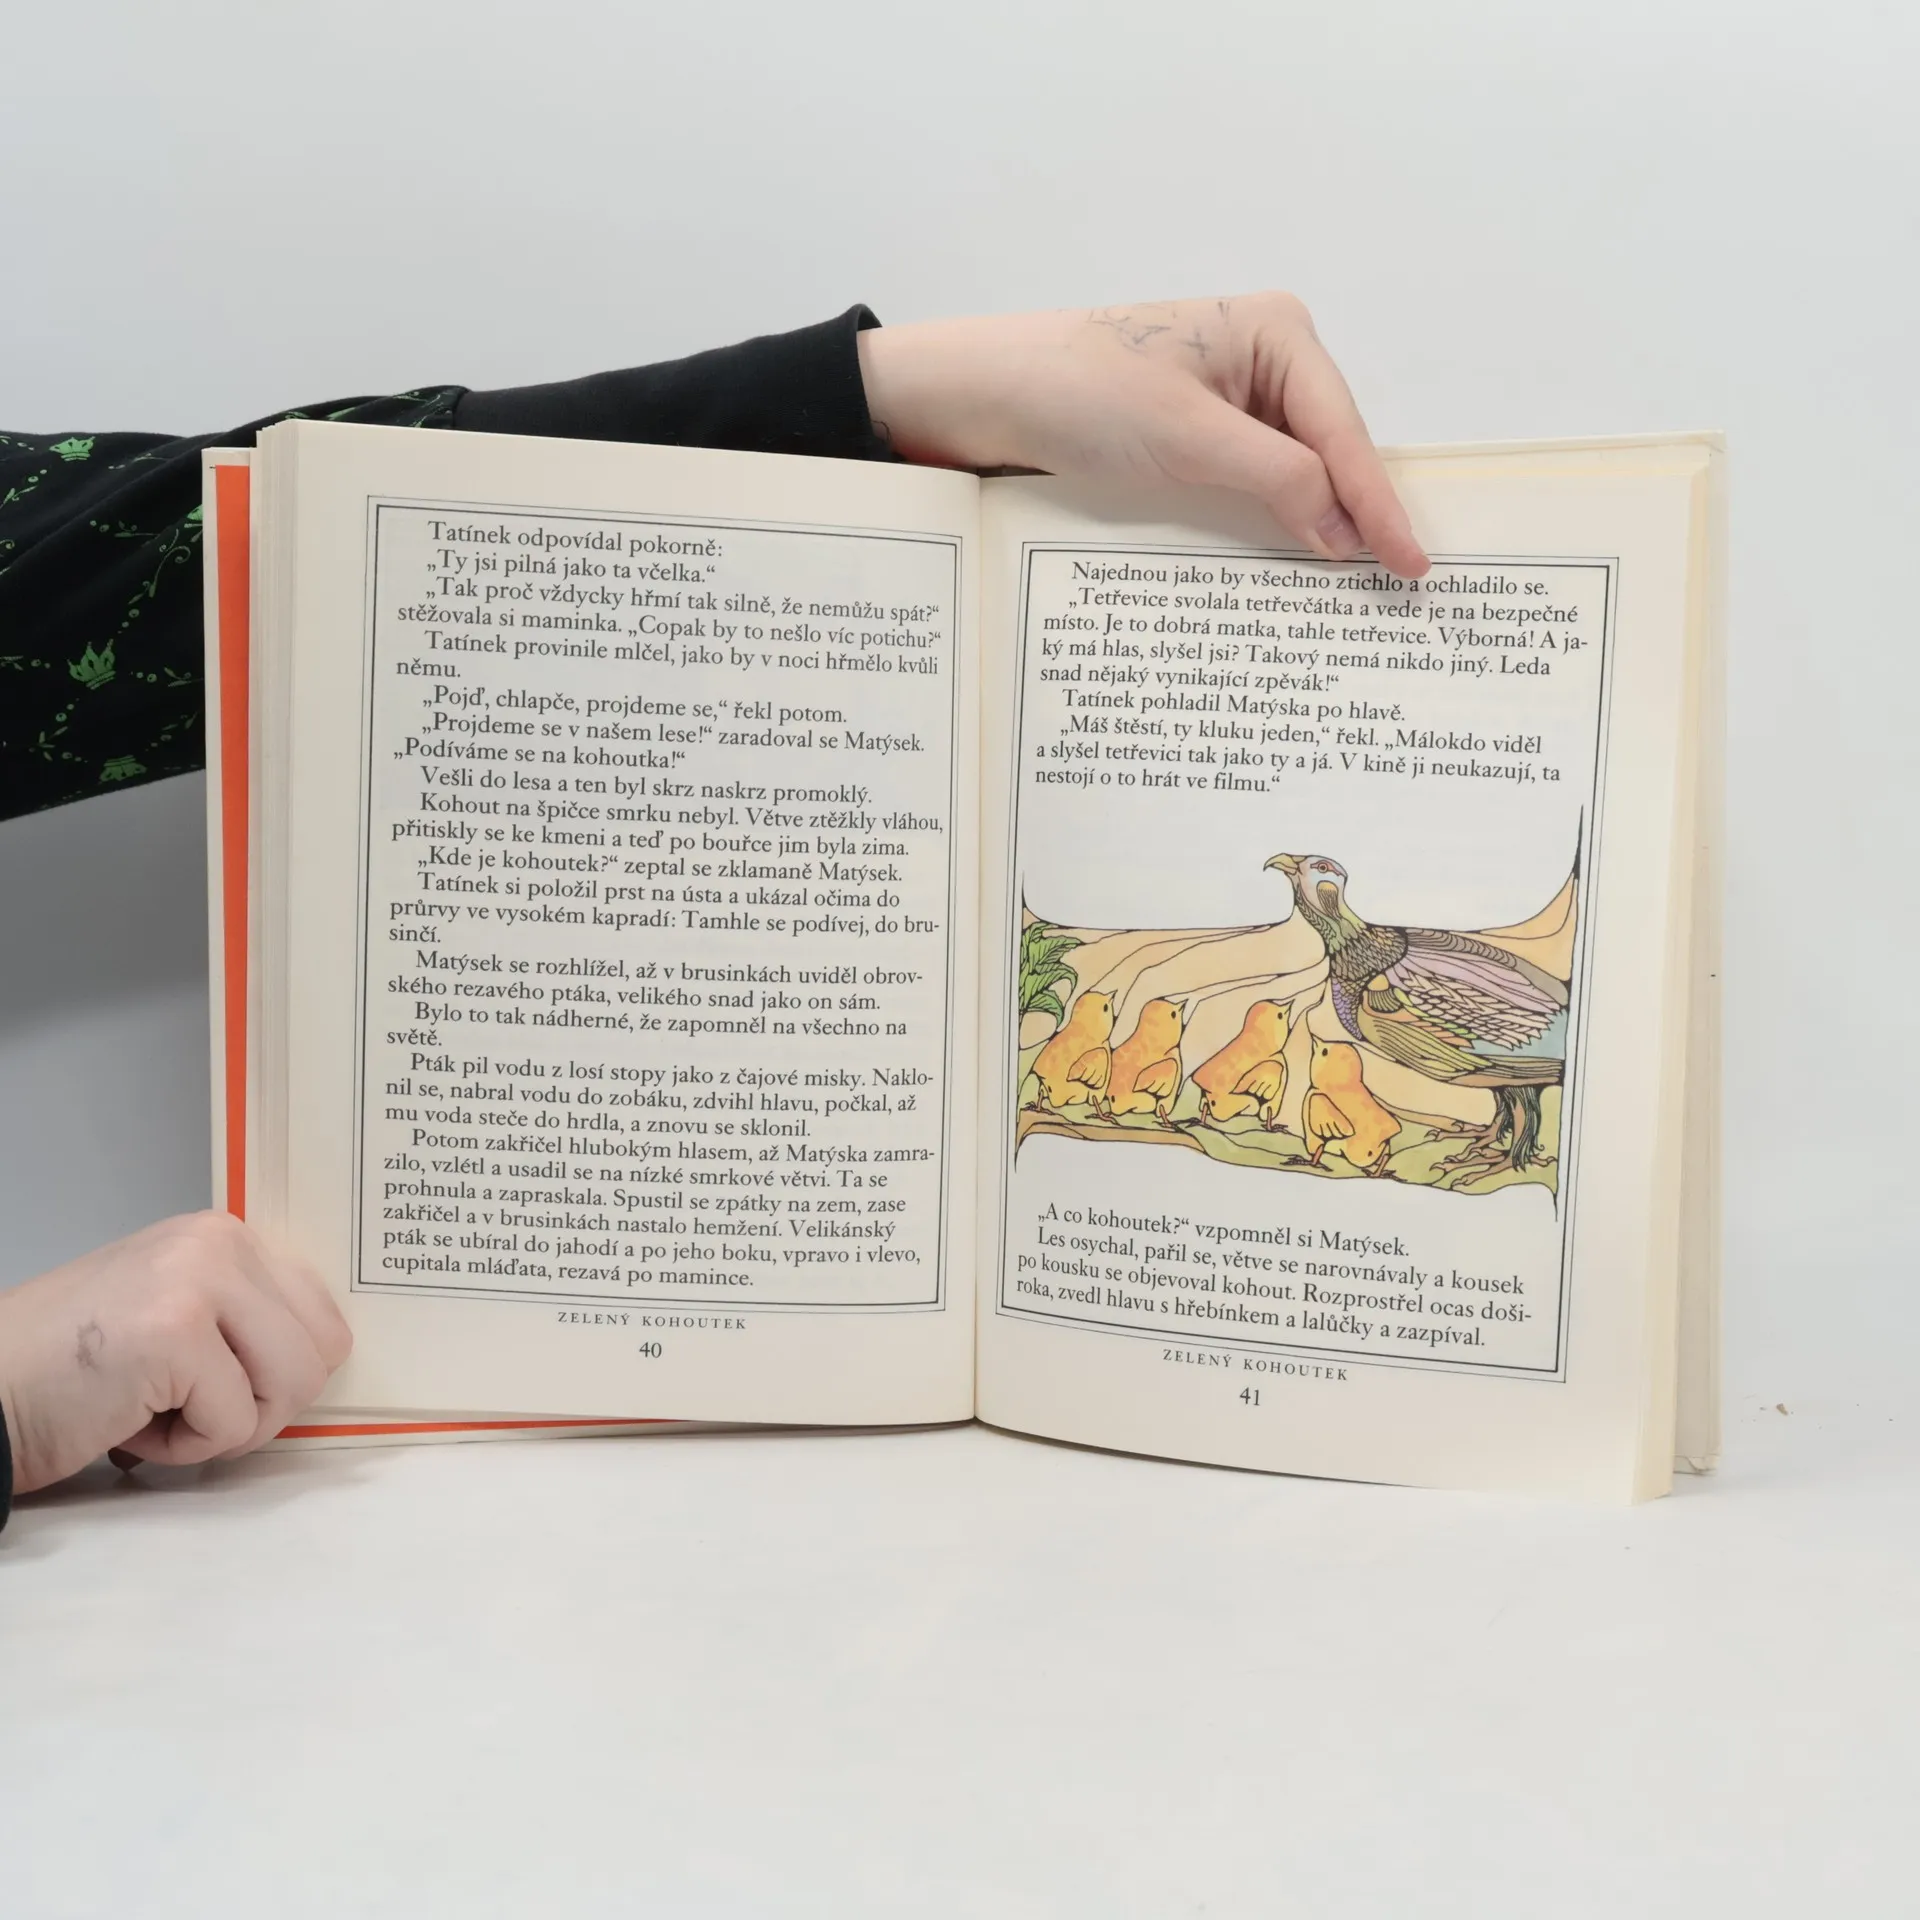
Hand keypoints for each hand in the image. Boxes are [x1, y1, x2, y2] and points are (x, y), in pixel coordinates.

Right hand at [0, 1212, 350, 1496]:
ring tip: (156, 1411)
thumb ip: (244, 1320)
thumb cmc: (70, 1375)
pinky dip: (183, 1449)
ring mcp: (198, 1280)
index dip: (278, 1377)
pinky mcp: (174, 1333)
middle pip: (321, 1352)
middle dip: (260, 1406)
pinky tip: (127, 1423)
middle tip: (185, 1407)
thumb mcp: (175, 1317)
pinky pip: (234, 1422)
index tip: (215, 1385)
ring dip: (225, 1428)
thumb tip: (320, 1360)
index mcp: (225, 1236)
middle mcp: (219, 1241)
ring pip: (292, 1385)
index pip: (322, 1317)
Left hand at [858, 293, 1427, 577]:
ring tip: (1368, 581)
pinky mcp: (1204, 433)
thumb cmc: (1082, 392)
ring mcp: (1236, 396)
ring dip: (1322, 523)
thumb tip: (1346, 534)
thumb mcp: (1188, 437)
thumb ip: (1276, 480)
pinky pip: (1261, 482)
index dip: (1378, 503)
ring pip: (1300, 471)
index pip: (1342, 431)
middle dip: (1361, 512)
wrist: (989, 394)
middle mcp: (1268, 356)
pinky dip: (1280, 520)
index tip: (1413, 563)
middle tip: (1405, 582)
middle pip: (1332, 449)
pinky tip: (1302, 556)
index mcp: (1278, 331)